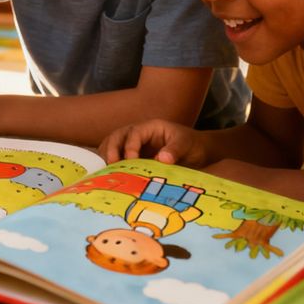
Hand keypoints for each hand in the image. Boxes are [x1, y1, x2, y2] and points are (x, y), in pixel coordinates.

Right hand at [98, 118, 213, 166]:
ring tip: (106, 171)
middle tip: (111, 164)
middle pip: (117, 136)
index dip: (130, 146)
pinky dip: (111, 165)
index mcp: (151, 127)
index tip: (131, 161)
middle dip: (111, 149)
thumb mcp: (187, 145)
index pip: (134, 133)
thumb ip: (175, 150)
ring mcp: (134, 145)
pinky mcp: (133, 157)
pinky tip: (110, 176)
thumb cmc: (192, 146)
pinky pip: (116, 157)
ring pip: (113, 145)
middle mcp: (139, 134)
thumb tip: (162, 159)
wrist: (198, 153)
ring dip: (107, 156)